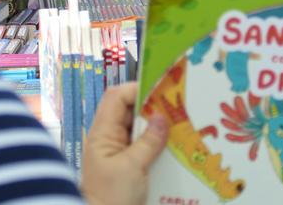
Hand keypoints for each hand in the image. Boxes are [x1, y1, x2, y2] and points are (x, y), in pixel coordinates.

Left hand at [81, 83, 168, 204]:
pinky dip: (158, 142)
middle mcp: (109, 138)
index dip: (136, 89)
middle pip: (130, 111)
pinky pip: (144, 145)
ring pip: (139, 128)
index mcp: (102, 133)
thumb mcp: (132, 168)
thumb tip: (162, 117)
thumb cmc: (111, 198)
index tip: (161, 90)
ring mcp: (118, 152)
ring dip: (158, 126)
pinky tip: (175, 145)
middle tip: (177, 106)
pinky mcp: (128, 165)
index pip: (116, 97)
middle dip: (153, 106)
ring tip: (180, 124)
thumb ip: (148, 141)